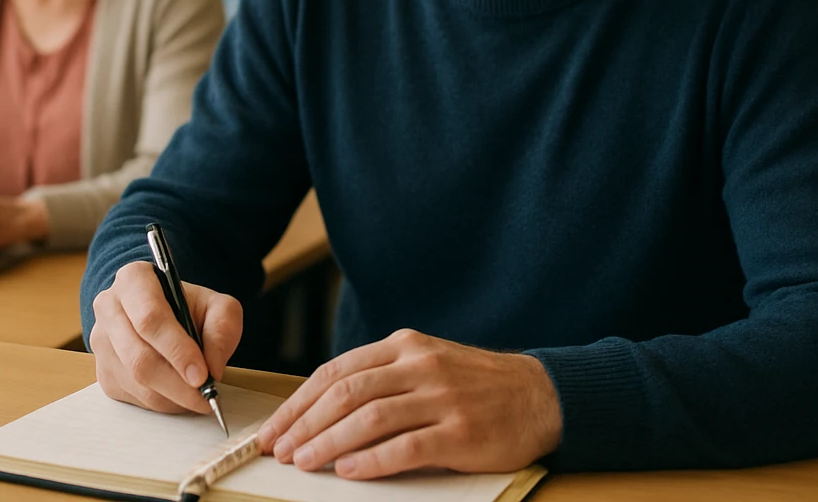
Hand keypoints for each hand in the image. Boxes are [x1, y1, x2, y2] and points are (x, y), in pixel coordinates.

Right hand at [89, 260, 243, 415]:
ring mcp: (101, 343)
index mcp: (133, 280)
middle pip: (140, 357)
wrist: (161, 311)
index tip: (202, 375)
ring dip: (172, 397)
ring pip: (136, 382)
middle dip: (177, 384)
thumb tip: (212, 367)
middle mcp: (109, 309)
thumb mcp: (216, 304)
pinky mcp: (103, 372)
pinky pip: (133, 397)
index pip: (150, 320)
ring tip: (198, 396)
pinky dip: (162, 402)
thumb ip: (222, 329)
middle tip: (206, 397)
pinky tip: (179, 394)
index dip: (177, 350)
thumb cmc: (187, 306)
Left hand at [258, 328, 560, 479]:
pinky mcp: (460, 432)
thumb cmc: (476, 386)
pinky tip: (349, 470)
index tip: (276, 427)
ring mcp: (441, 397)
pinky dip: (371, 460)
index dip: (299, 401)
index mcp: (405, 345)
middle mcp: (420, 365)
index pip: (336, 371)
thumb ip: (382, 377)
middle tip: (280, 448)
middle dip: (305, 423)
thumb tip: (322, 408)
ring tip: (304, 462)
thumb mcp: (426, 363)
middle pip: (346, 392)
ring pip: (369, 417)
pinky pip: (406, 446)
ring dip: (328, 442)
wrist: (541, 396)